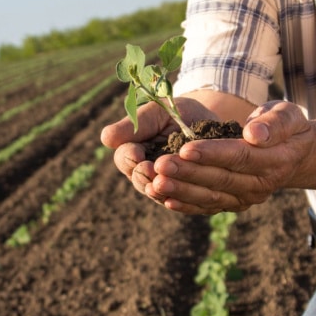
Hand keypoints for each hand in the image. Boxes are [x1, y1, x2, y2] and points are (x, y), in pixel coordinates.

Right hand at [100, 95, 218, 201]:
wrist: (209, 121)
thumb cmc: (176, 113)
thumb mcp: (155, 113)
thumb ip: (133, 125)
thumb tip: (106, 138)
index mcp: (135, 151)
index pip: (124, 158)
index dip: (129, 157)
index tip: (136, 154)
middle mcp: (147, 172)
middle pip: (139, 180)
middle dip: (144, 176)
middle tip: (151, 171)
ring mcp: (166, 185)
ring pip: (159, 193)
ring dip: (161, 190)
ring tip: (163, 184)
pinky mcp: (186, 194)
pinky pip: (181, 202)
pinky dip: (180, 201)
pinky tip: (179, 199)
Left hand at [147, 101, 315, 214]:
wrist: (296, 154)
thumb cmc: (288, 127)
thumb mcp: (288, 115)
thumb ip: (275, 123)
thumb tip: (254, 133)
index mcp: (274, 160)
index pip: (239, 156)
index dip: (211, 154)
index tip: (184, 148)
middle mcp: (261, 185)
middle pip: (220, 179)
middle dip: (188, 173)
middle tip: (159, 165)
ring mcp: (247, 198)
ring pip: (211, 197)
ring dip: (181, 191)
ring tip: (154, 183)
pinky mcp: (234, 203)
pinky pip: (208, 207)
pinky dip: (186, 205)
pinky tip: (164, 199)